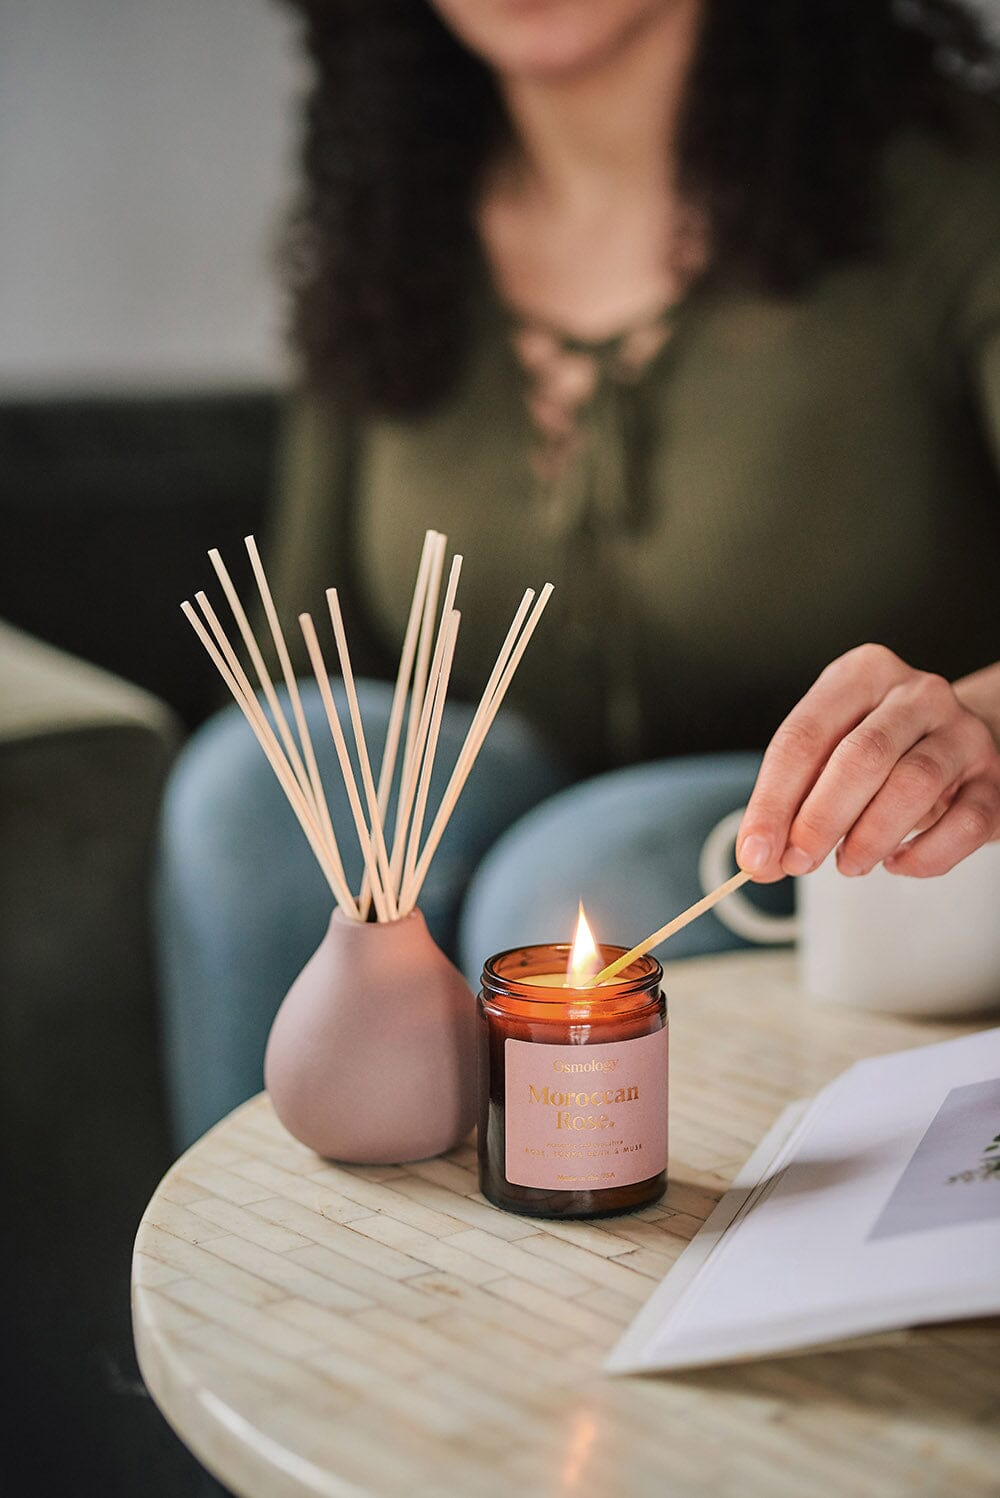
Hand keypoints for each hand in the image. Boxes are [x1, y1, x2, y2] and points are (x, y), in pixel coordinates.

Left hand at [736, 644, 999, 881]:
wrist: (959, 748)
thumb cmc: (881, 753)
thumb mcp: (829, 758)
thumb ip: (791, 802)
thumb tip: (759, 858)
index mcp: (861, 675)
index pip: (804, 737)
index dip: (773, 801)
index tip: (755, 852)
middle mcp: (916, 694)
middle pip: (861, 756)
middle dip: (820, 819)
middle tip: (798, 862)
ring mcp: (962, 733)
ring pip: (915, 783)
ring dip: (870, 836)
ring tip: (847, 864)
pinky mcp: (993, 780)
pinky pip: (963, 823)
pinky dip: (925, 854)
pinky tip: (898, 863)